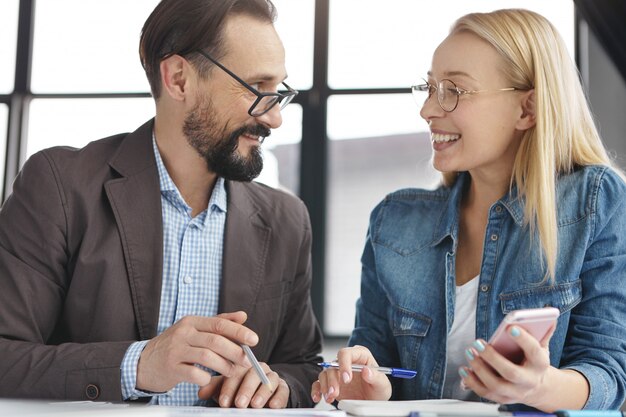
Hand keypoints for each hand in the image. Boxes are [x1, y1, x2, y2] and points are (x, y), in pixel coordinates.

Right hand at [136, 311, 256, 392]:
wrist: (144, 362)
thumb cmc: (176, 346)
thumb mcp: (195, 330)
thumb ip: (219, 322)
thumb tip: (243, 316)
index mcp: (192, 321)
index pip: (219, 324)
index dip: (239, 332)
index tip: (254, 340)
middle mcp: (183, 333)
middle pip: (215, 340)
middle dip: (235, 351)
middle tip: (247, 361)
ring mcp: (175, 350)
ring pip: (206, 356)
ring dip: (224, 366)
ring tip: (233, 372)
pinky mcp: (170, 367)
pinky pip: (193, 373)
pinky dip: (205, 377)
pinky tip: (210, 379)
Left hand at [198, 362, 289, 407]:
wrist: (260, 394)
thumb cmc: (239, 390)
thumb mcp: (226, 389)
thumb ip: (215, 389)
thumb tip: (201, 392)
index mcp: (243, 366)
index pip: (235, 373)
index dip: (229, 388)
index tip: (223, 402)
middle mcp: (258, 368)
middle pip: (253, 375)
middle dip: (245, 390)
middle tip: (239, 404)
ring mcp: (272, 377)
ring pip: (269, 381)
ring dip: (262, 394)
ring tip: (255, 405)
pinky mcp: (283, 387)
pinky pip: (283, 390)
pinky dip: (278, 398)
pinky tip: (273, 406)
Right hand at [311, 345, 391, 403]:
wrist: (373, 400)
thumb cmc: (378, 388)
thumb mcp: (382, 384)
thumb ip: (376, 377)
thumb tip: (366, 370)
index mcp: (360, 355)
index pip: (346, 353)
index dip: (344, 364)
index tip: (346, 379)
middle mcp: (346, 362)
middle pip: (333, 364)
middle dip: (332, 379)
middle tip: (336, 392)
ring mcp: (338, 372)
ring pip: (324, 374)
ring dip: (325, 386)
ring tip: (330, 397)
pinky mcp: (331, 383)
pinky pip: (319, 383)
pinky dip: (317, 390)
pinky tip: (318, 397)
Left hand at [460, 324, 555, 408]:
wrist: (539, 388)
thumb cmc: (534, 361)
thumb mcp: (542, 346)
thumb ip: (542, 331)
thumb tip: (546, 314)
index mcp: (540, 364)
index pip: (534, 351)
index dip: (524, 340)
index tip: (511, 327)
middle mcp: (529, 381)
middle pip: (511, 372)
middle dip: (492, 358)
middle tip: (478, 343)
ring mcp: (515, 393)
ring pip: (496, 385)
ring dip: (480, 369)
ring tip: (470, 352)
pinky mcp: (503, 399)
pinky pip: (485, 394)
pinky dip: (472, 382)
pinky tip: (465, 369)